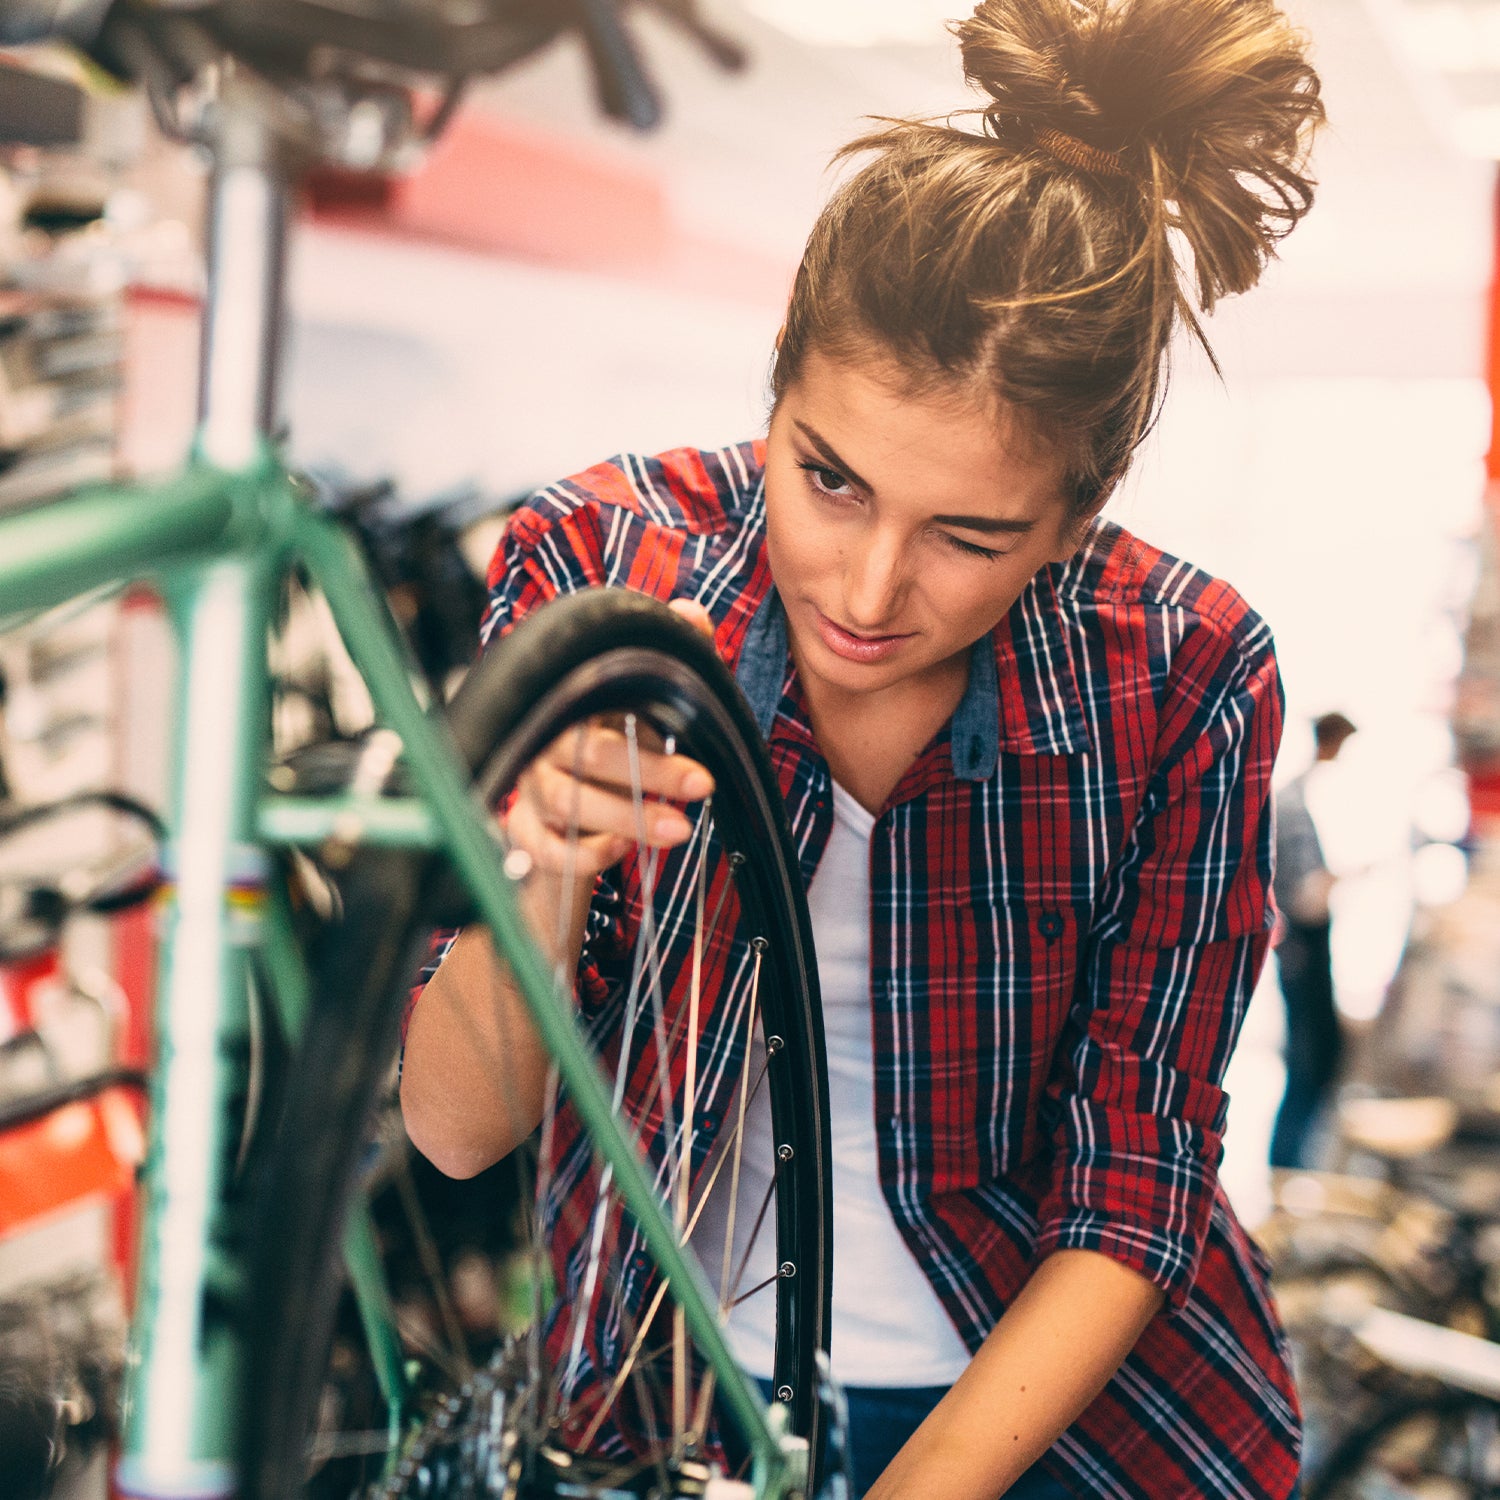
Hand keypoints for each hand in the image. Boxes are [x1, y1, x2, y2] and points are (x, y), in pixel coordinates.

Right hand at [503, 598, 717, 884]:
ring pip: (563, 800)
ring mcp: (530, 786)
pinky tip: (620, 849)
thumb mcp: (650, 694)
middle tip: (703, 785)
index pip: (600, 697)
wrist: (577, 799)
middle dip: (649, 773)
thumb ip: (675, 648)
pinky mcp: (524, 830)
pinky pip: (542, 846)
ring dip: (624, 818)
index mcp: (576, 699)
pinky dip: (581, 852)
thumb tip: (692, 613)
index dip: (648, 717)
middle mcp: (546, 739)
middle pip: (586, 753)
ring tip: (678, 830)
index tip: (701, 756)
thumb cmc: (618, 736)